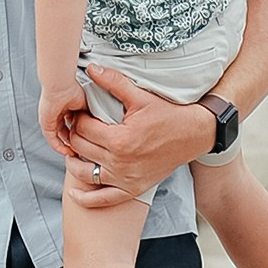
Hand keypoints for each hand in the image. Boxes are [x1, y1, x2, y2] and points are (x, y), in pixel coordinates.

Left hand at [40, 81, 87, 160]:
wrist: (61, 86)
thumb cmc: (74, 90)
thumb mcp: (87, 105)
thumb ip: (91, 116)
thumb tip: (100, 126)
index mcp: (68, 107)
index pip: (74, 124)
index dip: (81, 133)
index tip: (89, 141)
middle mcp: (58, 114)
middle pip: (66, 131)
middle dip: (74, 141)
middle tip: (82, 150)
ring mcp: (51, 119)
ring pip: (58, 136)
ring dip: (67, 145)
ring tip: (76, 153)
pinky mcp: (46, 123)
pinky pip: (51, 138)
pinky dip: (59, 145)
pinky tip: (66, 151)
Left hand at [64, 65, 215, 203]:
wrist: (194, 134)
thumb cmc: (168, 114)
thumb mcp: (141, 97)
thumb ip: (114, 82)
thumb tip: (92, 68)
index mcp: (120, 139)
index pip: (82, 128)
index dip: (77, 117)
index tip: (80, 111)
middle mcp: (120, 162)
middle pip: (80, 148)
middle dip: (74, 134)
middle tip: (77, 126)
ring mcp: (126, 179)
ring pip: (84, 173)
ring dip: (74, 161)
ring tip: (76, 148)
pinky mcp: (133, 189)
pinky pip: (103, 199)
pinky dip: (87, 198)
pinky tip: (75, 191)